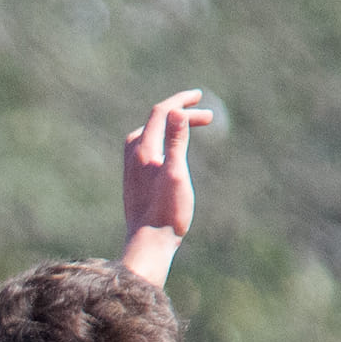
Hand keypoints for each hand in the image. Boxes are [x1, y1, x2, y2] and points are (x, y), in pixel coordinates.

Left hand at [124, 89, 214, 242]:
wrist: (148, 244)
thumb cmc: (167, 213)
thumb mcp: (176, 174)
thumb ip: (176, 142)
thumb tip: (176, 110)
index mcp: (143, 151)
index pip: (160, 112)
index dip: (180, 100)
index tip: (199, 96)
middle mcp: (133, 157)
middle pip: (156, 122)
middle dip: (181, 115)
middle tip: (209, 119)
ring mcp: (131, 169)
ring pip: (149, 134)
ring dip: (171, 126)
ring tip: (191, 127)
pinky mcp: (133, 181)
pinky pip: (146, 149)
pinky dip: (162, 140)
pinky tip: (171, 152)